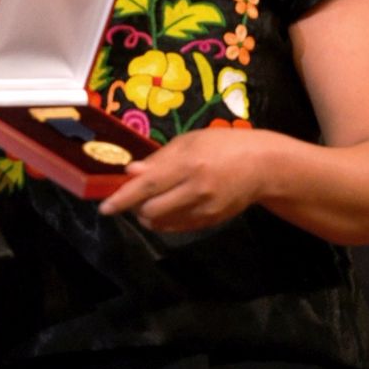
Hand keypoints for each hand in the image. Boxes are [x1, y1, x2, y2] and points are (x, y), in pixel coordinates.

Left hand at [99, 127, 270, 230]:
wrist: (263, 166)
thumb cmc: (221, 146)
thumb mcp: (188, 141)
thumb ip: (158, 159)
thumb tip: (130, 172)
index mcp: (189, 164)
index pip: (148, 185)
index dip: (123, 197)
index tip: (105, 207)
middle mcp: (197, 190)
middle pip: (151, 209)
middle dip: (134, 206)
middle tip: (132, 195)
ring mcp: (205, 209)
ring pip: (162, 222)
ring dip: (147, 214)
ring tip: (151, 198)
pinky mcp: (211, 221)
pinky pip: (177, 227)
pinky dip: (164, 219)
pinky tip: (167, 205)